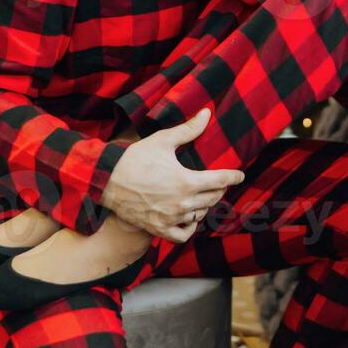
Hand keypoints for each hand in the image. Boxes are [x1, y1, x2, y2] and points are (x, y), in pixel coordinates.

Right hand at [100, 109, 244, 242]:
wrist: (107, 179)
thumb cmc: (135, 158)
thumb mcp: (163, 140)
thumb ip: (188, 129)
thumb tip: (207, 113)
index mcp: (187, 181)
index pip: (221, 181)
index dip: (233, 176)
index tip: (239, 175)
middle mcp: (182, 203)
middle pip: (213, 198)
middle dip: (219, 189)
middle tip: (218, 182)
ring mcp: (170, 218)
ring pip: (200, 215)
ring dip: (205, 206)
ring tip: (203, 196)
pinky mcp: (158, 229)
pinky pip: (183, 235)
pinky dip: (190, 228)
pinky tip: (190, 218)